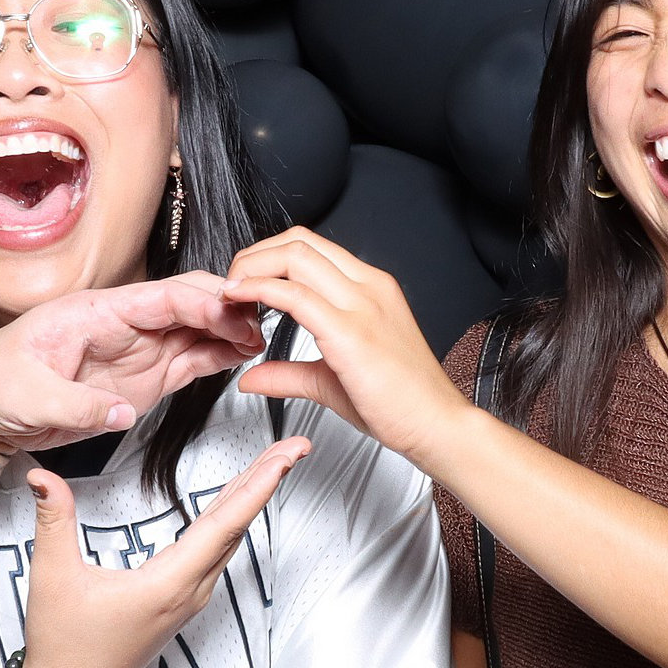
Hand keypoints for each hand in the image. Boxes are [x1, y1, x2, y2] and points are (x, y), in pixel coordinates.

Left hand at [0, 275, 265, 454]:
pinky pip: (188, 362)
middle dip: (228, 308)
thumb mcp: (25, 396)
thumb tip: (120, 414)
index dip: (202, 301)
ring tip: (264, 341)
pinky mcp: (141, 379)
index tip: (234, 312)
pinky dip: (219, 357)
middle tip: (261, 326)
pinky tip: (243, 355)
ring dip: (230, 332)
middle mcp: (121, 326)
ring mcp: (135, 351)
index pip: (160, 297)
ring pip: (196, 331)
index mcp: (93, 312)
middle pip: (188, 304)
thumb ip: (76, 405)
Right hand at [20, 437, 309, 667]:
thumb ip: (54, 520)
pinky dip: (230, 521)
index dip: (258, 486)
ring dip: (250, 500)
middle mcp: (189, 591)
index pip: (224, 525)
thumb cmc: (63, 644)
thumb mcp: (54, 576)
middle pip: (236, 527)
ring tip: (271, 463)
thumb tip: (42, 474)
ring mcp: (188, 599)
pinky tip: (232, 504)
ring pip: (229, 541)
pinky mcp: (180, 603)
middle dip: (266, 482)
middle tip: (294, 446)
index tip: (287, 458)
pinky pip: (216, 554)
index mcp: (168, 583)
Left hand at [223, 230, 466, 469]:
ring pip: (295, 256)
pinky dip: (259, 291)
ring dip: (251, 268)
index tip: (244, 282)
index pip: (311, 247)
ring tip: (230, 295)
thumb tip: (252, 377)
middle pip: (298, 241)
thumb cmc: (400, 403)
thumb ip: (288, 373)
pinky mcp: (352, 332)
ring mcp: (362, 305)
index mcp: (370, 289)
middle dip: (253, 256)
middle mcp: (368, 287)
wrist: (437, 426)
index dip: (268, 257)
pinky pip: (296, 296)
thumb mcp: (332, 380)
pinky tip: (241, 304)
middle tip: (230, 285)